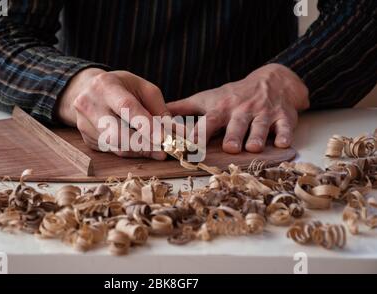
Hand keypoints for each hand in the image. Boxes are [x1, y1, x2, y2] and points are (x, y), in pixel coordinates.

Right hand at [57, 68, 169, 159]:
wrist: (89, 89)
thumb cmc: (122, 88)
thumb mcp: (142, 88)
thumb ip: (159, 109)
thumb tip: (176, 131)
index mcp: (105, 85)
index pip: (127, 107)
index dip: (145, 124)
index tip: (162, 138)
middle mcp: (89, 104)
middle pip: (116, 132)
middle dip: (142, 144)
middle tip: (162, 151)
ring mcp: (84, 123)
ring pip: (114, 145)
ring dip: (138, 151)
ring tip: (157, 151)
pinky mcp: (86, 138)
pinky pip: (111, 150)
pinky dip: (129, 151)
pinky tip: (141, 148)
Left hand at [167, 64, 308, 153]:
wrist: (272, 79)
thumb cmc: (234, 94)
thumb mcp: (208, 98)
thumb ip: (183, 109)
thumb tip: (157, 115)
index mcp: (221, 109)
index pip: (208, 122)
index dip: (199, 134)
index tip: (189, 147)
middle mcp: (241, 111)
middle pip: (236, 124)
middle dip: (233, 135)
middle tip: (229, 147)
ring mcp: (263, 113)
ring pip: (260, 126)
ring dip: (257, 136)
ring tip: (253, 147)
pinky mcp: (283, 116)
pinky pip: (285, 126)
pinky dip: (285, 134)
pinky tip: (284, 144)